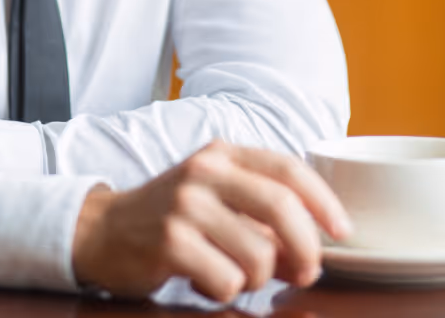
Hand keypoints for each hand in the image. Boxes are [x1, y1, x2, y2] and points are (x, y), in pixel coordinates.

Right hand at [72, 139, 350, 301]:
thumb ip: (260, 212)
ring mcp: (185, 205)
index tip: (343, 230)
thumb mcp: (215, 195)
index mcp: (222, 153)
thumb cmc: (171, 215)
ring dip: (257, 278)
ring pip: (258, 255)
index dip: (323, 200)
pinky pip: (226, 280)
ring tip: (233, 273)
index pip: (287, 167)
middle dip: (306, 249)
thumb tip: (311, 248)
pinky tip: (204, 279)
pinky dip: (225, 291)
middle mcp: (205, 171)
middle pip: (281, 208)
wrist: (102, 229)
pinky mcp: (169, 241)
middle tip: (306, 272)